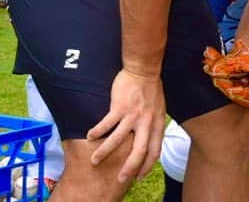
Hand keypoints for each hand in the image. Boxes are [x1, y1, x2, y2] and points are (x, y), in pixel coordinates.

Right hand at [87, 68, 165, 182]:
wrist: (144, 69)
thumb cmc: (151, 88)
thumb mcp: (159, 109)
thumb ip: (154, 124)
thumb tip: (149, 138)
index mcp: (157, 123)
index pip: (155, 150)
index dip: (148, 166)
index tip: (139, 176)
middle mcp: (146, 122)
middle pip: (139, 151)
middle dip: (129, 168)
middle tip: (120, 179)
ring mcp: (133, 115)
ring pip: (117, 140)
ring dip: (105, 152)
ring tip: (95, 160)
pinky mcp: (119, 107)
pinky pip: (106, 124)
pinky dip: (96, 132)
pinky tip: (89, 136)